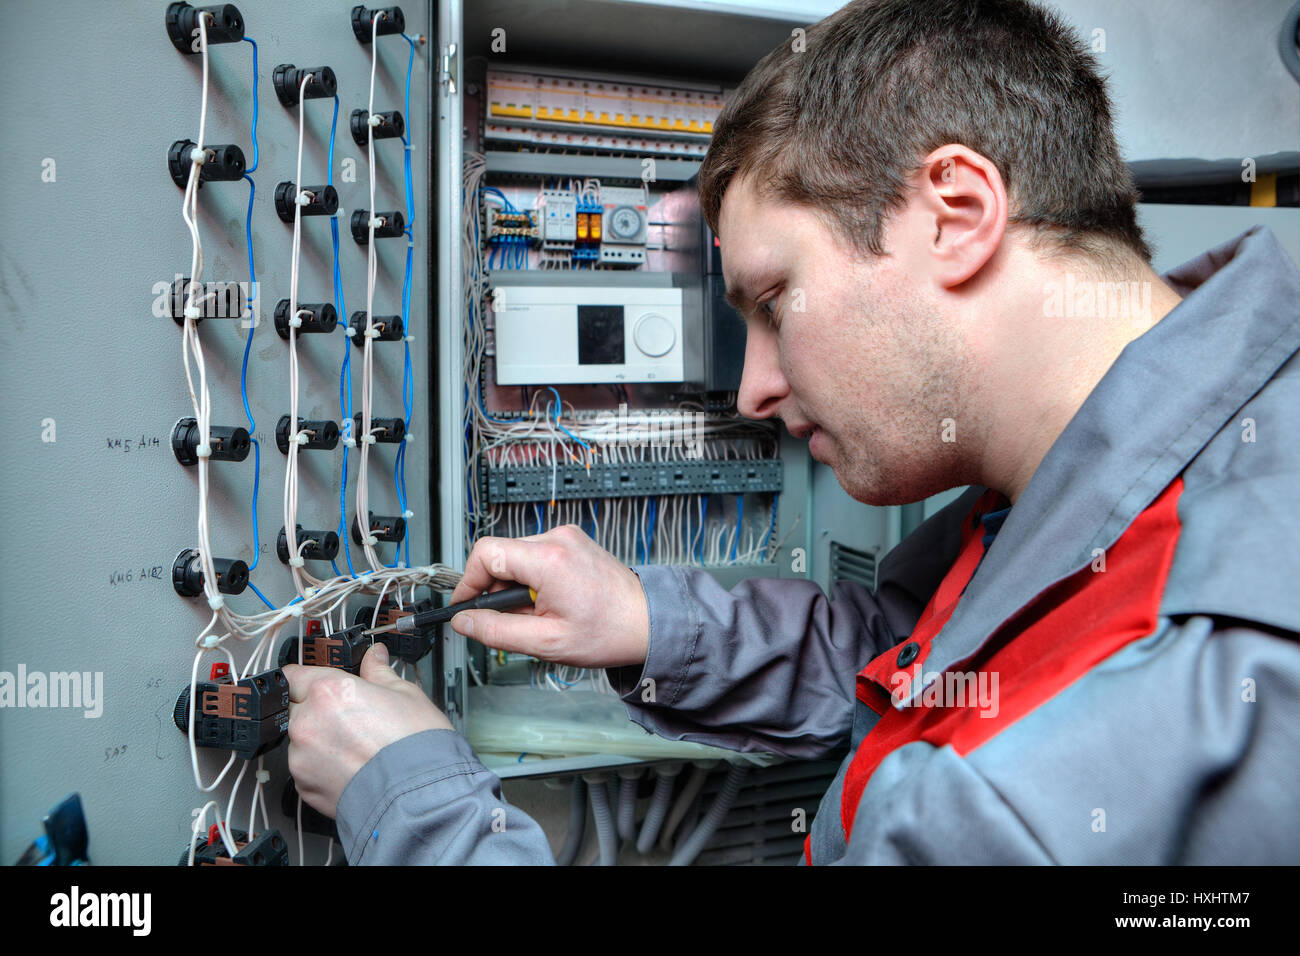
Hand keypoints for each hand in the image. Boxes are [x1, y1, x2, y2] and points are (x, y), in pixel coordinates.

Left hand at [283, 643, 452, 817]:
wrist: (418, 796)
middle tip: (347, 717)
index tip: (315, 682)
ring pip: (300, 740)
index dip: (307, 677)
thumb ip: (379, 672)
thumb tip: (374, 658)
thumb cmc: (416, 746)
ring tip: (355, 747)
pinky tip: (351, 766)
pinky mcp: (304, 786)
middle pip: (296, 707)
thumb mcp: (405, 695)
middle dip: (316, 709)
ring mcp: (302, 757)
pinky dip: (322, 767)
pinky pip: (306, 768)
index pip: (294, 674)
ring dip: (319, 740)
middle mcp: (308, 722)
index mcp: (329, 691)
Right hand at [448, 524, 649, 668]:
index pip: (486, 553)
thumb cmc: (609, 632)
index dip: (469, 581)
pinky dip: (532, 579)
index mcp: (549, 559)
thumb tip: (464, 622)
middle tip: (509, 620)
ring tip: (537, 614)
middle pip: (500, 554)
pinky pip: (536, 555)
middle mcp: (557, 539)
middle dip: (495, 589)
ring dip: (514, 586)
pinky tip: (548, 602)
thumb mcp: (545, 642)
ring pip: (516, 556)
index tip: (466, 605)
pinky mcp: (573, 542)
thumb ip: (497, 631)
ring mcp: (567, 537)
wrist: (649, 621)